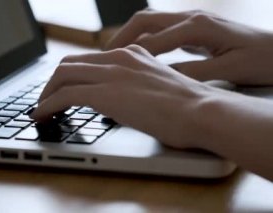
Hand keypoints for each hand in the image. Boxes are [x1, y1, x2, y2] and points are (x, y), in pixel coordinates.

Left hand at [31, 45, 215, 147]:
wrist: (202, 112)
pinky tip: (41, 115)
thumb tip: (124, 98)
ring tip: (41, 109)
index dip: (71, 75)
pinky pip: (64, 94)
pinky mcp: (104, 92)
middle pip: (70, 63)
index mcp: (132, 54)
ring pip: (63, 75)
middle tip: (47, 99)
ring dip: (46, 93)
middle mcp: (118, 57)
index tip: (63, 90)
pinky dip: (47, 104)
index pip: (90, 60)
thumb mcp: (158, 86)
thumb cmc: (189, 107)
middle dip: (53, 82)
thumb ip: (138, 85)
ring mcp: (111, 73)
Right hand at [106, 10, 272, 84]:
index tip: (110, 70)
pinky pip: (162, 31)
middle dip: (121, 37)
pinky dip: (146, 41)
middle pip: (144, 21)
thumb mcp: (227, 72)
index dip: (128, 56)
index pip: (152, 41)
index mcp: (198, 27)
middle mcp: (192, 18)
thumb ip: (191, 74)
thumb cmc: (262, 61)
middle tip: (103, 57)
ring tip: (114, 56)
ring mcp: (194, 21)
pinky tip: (140, 56)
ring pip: (151, 23)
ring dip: (131, 37)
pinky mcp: (196, 29)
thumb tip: (160, 78)